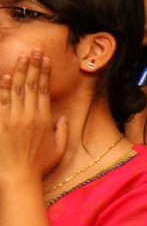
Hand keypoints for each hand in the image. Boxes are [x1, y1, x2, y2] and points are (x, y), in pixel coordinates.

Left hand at [0, 51, 65, 184]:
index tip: (45, 60)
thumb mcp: (57, 150)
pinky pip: (2, 101)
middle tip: (34, 50)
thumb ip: (61, 132)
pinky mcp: (1, 123)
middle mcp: (29, 116)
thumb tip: (62, 118)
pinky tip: (7, 76)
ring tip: (22, 56)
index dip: (44, 73)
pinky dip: (4, 88)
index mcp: (44, 120)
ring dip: (20, 71)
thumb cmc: (38, 165)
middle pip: (31, 85)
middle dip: (33, 66)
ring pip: (17, 89)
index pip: (43, 90)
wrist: (18, 176)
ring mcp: (13, 118)